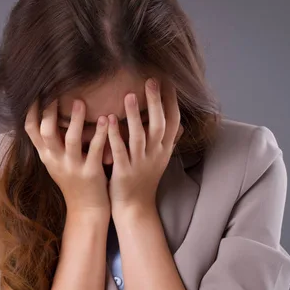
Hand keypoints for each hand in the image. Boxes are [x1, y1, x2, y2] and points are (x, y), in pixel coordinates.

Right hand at [25, 98, 109, 218]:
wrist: (86, 210)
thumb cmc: (73, 181)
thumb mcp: (56, 162)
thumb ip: (51, 141)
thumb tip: (47, 112)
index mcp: (46, 155)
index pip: (30, 129)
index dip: (31, 109)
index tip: (35, 90)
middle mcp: (56, 160)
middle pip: (46, 132)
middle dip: (50, 111)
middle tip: (57, 90)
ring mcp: (73, 167)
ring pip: (71, 140)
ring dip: (76, 120)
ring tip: (80, 102)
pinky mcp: (91, 173)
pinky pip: (95, 150)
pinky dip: (100, 134)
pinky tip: (106, 120)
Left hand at [107, 78, 183, 215]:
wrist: (135, 208)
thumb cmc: (144, 180)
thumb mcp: (159, 159)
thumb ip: (167, 141)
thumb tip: (180, 124)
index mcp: (164, 150)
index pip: (173, 122)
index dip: (171, 102)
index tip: (168, 81)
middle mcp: (155, 155)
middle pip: (158, 125)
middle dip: (155, 102)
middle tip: (151, 81)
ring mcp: (140, 164)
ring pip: (139, 136)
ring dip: (133, 115)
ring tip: (128, 95)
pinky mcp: (124, 173)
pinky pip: (120, 150)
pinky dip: (115, 135)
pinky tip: (108, 120)